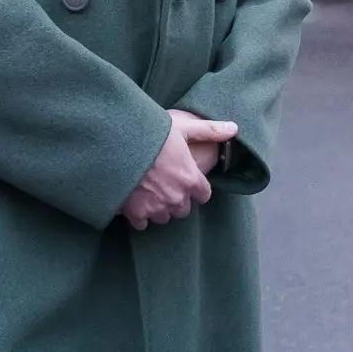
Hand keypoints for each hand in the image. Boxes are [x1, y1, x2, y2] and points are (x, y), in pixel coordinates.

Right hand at [120, 113, 237, 230]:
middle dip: (178, 199)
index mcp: (190, 180)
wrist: (118, 145)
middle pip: (184, 209)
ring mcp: (155, 207)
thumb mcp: (183, 128)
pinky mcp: (135, 213)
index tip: (189, 181)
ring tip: (150, 192)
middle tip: (167, 185)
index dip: (197, 188)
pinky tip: (135, 202)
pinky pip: (142, 224)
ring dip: (160, 208)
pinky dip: (139, 215)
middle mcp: (176, 198)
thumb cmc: (152, 135)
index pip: (203, 195)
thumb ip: (210, 131)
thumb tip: (234, 127)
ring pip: (164, 217)